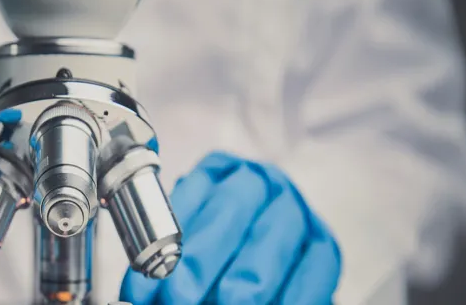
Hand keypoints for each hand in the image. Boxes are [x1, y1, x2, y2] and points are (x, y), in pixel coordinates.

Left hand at [120, 152, 340, 303]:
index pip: (189, 196)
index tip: (142, 283)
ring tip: (224, 303)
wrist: (265, 261)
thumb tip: (140, 294)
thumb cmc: (218, 251)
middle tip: (178, 296)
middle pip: (230, 210)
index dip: (165, 239)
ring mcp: (296, 210)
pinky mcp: (325, 245)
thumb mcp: (190, 244)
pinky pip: (314, 268)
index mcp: (219, 173)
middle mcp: (260, 183)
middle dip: (200, 261)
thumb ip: (169, 261)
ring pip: (272, 240)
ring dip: (245, 279)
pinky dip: (291, 294)